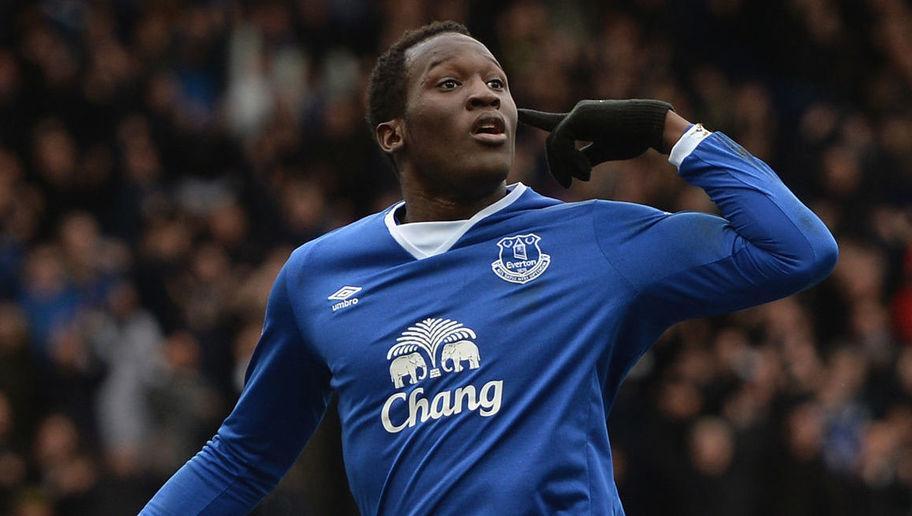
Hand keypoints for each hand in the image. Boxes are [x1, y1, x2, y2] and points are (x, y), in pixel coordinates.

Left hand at [518, 99, 672, 187]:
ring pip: (554, 143)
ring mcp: (578, 113)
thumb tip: (574, 170)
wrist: (652, 126)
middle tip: (567, 184)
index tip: (520, 112)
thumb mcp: (604, 151)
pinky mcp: (580, 116)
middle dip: (556, 166)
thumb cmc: (633, 138)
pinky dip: (571, 161)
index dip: (535, 118)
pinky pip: (562, 142)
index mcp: (583, 122)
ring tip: (584, 177)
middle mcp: (577, 115)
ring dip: (565, 166)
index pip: (552, 122)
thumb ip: (586, 157)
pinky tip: (587, 171)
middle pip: (552, 143)